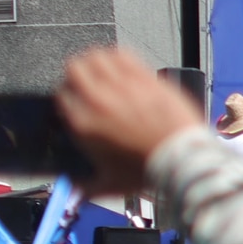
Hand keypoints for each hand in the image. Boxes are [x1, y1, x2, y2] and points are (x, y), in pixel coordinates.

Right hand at [57, 48, 203, 194]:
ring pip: (95, 56)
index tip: (77, 100)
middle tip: (88, 81)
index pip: (61, 96)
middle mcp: (97, 100)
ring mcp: (120, 85)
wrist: (181, 159)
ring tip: (103, 69)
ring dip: (96, 61)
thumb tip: (78, 189)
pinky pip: (122, 53)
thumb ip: (87, 186)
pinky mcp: (144, 77)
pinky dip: (118, 55)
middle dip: (78, 74)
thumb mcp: (110, 183)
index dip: (69, 96)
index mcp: (82, 124)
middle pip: (73, 69)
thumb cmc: (150, 170)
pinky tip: (122, 63)